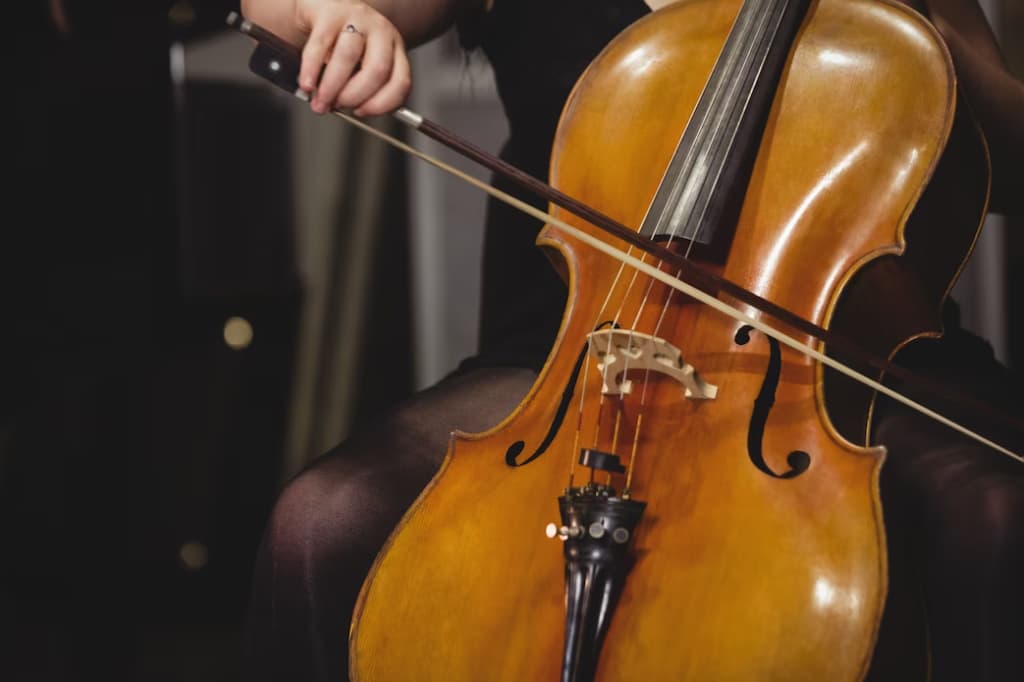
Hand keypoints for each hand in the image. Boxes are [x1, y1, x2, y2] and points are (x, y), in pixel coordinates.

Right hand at [294, 1, 411, 115]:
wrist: (324, 5)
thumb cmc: (345, 41)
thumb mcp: (363, 62)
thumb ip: (361, 86)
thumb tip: (345, 110)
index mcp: (395, 48)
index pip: (400, 82)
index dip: (382, 104)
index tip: (361, 113)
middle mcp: (381, 31)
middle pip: (376, 70)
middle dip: (354, 96)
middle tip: (337, 106)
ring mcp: (357, 19)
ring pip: (347, 57)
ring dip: (331, 87)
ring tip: (320, 101)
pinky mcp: (329, 13)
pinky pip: (319, 46)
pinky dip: (311, 70)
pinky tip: (307, 84)